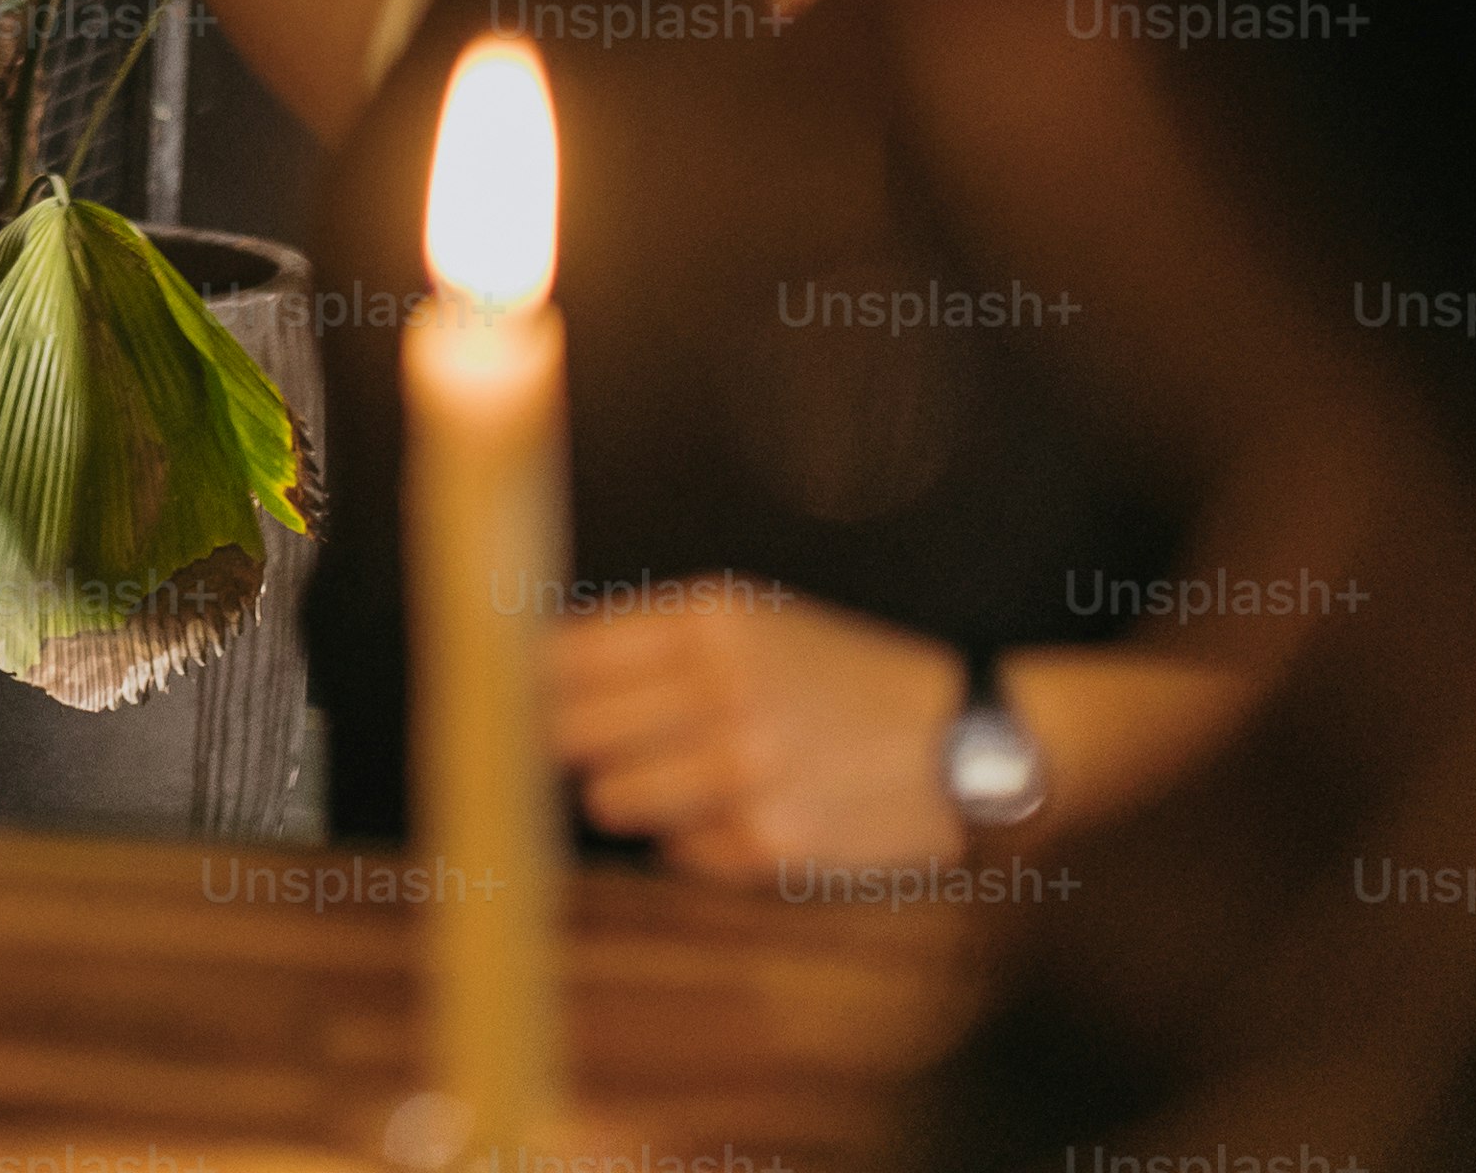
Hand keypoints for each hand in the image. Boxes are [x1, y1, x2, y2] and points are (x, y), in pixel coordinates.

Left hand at [549, 581, 971, 882]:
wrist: (967, 747)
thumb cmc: (846, 679)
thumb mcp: (759, 624)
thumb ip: (651, 640)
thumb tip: (529, 666)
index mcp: (713, 621)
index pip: (562, 655)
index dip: (523, 685)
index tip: (508, 701)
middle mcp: (723, 689)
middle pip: (569, 731)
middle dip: (574, 746)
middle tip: (598, 750)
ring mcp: (744, 772)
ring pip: (610, 799)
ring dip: (632, 797)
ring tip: (686, 782)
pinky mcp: (769, 845)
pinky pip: (676, 853)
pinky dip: (695, 842)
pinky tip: (746, 817)